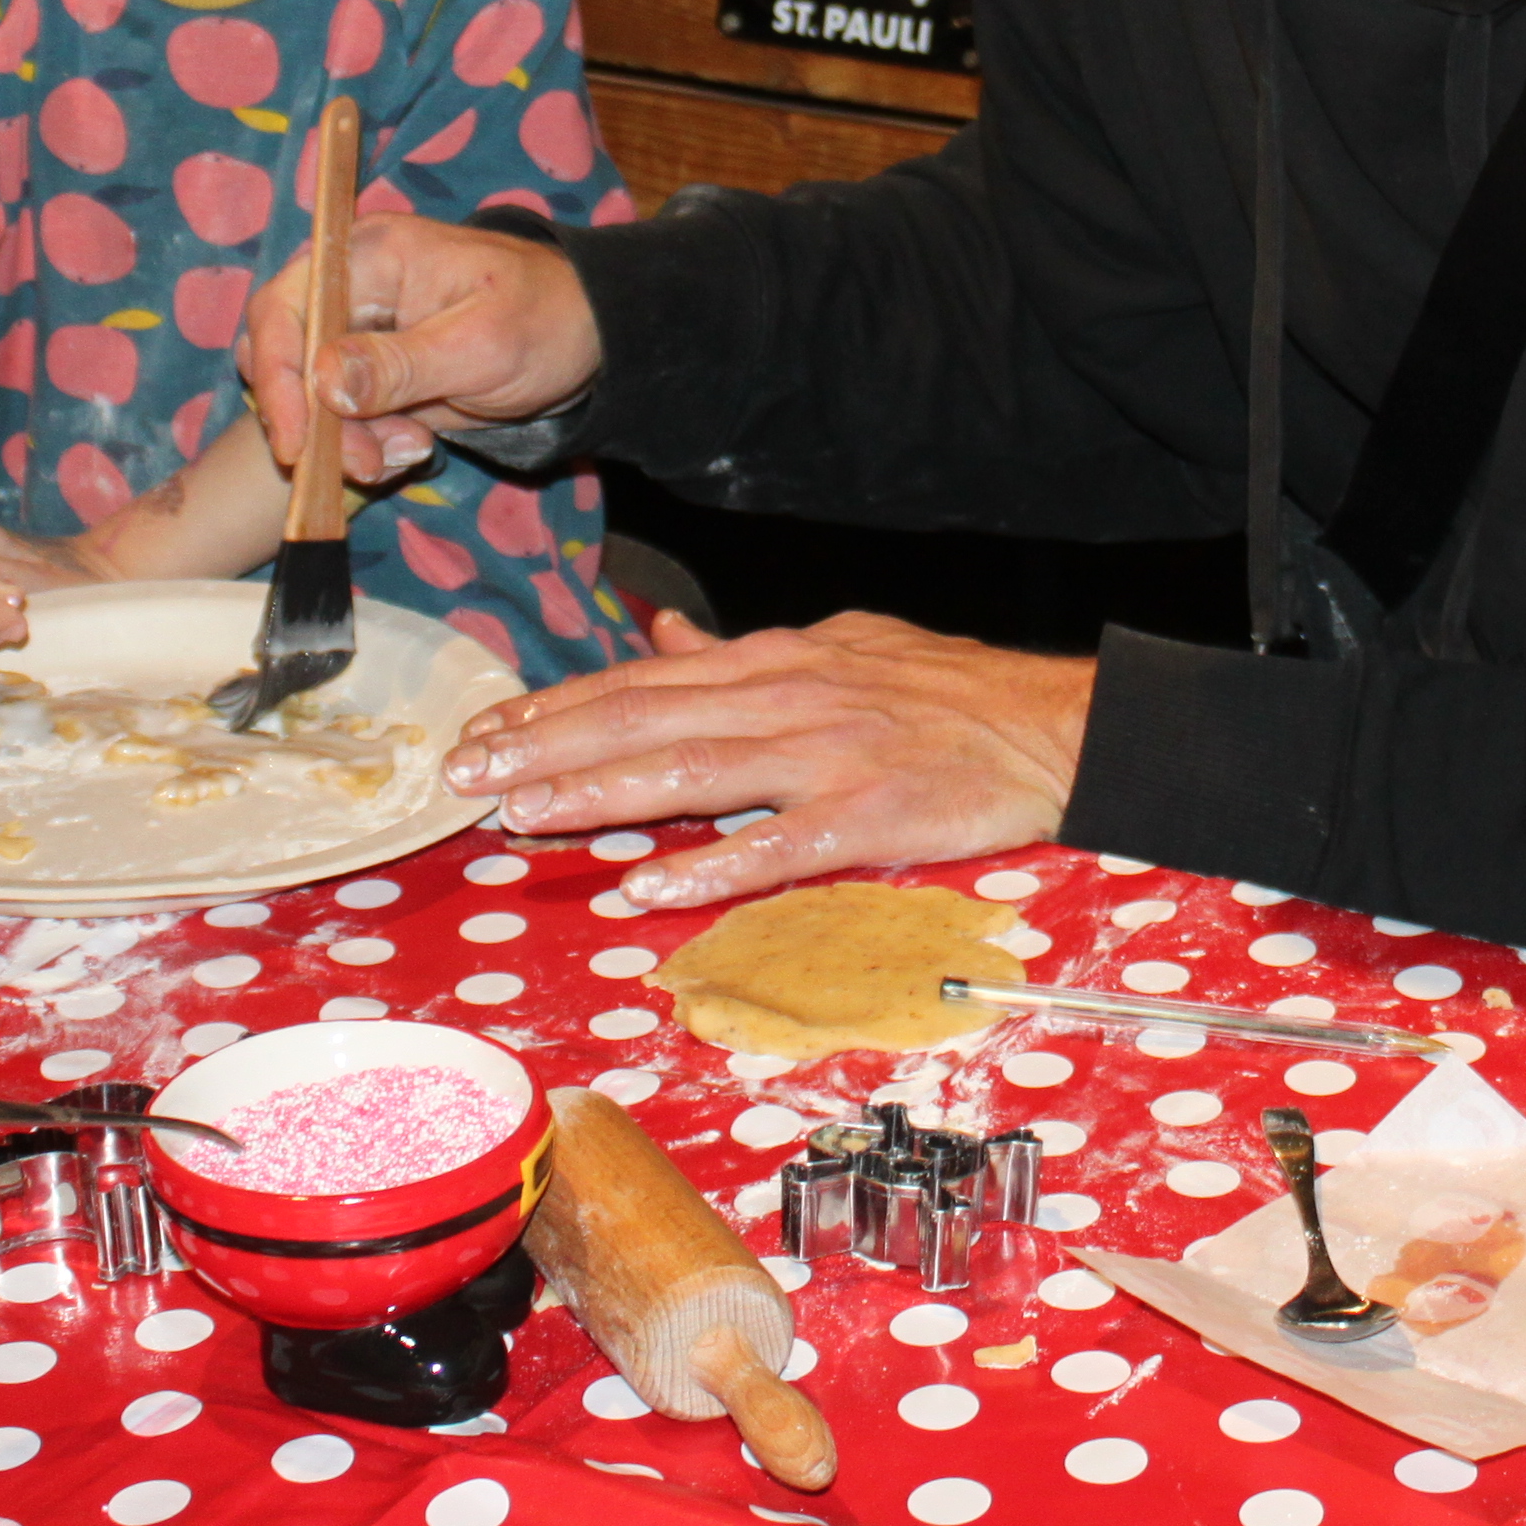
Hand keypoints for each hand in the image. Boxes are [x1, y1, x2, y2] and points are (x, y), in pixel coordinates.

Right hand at [237, 213, 602, 486]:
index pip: (284, 309)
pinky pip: (344, 413)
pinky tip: (415, 445)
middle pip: (285, 355)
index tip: (296, 444)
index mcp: (371, 256)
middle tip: (363, 462)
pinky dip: (368, 440)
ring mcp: (362, 328)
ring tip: (409, 450)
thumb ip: (400, 365)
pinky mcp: (376, 368)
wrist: (590, 337)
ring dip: (345, 439)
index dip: (277, 377)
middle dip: (313, 420)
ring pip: (311, 395)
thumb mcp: (481, 347)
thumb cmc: (546, 320)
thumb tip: (325, 384)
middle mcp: (352, 285)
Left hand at [437, 611, 1091, 913]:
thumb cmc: (949, 693)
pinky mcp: (875, 812)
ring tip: (526, 817)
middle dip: (548, 748)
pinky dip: (715, 867)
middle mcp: (790, 698)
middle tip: (467, 779)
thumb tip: (665, 635)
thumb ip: (742, 653)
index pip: (642, 682)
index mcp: (776, 661)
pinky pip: (782, 845)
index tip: (484, 734)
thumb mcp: (840, 646)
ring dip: (603, 795)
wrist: (1057, 724)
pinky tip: (654, 890)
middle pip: (647, 721)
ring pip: (696, 772)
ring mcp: (831, 756)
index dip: (557, 709)